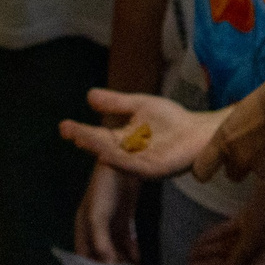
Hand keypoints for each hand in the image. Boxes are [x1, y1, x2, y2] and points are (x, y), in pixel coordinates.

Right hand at [62, 88, 226, 178]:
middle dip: (85, 140)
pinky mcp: (156, 169)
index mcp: (123, 140)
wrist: (200, 131)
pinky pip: (134, 167)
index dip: (81, 132)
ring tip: (83, 141)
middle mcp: (128, 154)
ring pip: (116, 158)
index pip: (98, 135)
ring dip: (99, 150)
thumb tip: (89, 95)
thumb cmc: (172, 120)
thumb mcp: (139, 105)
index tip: (63, 126)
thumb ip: (116, 103)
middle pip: (103, 147)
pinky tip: (108, 153)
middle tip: (69, 132)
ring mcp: (141, 163)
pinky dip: (120, 161)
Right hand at [75, 161, 141, 263]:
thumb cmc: (104, 189)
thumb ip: (101, 242)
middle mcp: (95, 226)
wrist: (124, 162)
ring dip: (121, 260)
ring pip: (114, 247)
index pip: (82, 255)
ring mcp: (111, 221)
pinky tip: (137, 259)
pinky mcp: (125, 216)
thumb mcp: (97, 217)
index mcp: (82, 226)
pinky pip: (126, 238)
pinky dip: (131, 249)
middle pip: (100, 253)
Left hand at [189, 159, 264, 264]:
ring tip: (190, 256)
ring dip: (209, 251)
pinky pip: (228, 231)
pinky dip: (215, 236)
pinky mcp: (248, 219)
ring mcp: (254, 233)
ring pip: (228, 246)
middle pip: (231, 261)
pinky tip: (200, 240)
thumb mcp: (256, 235)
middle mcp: (260, 248)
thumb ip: (240, 256)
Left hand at [195, 69, 264, 185]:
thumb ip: (241, 123)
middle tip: (256, 146)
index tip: (213, 165)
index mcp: (226, 137)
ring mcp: (264, 168)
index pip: (202, 169)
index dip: (207, 168)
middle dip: (243, 165)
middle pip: (233, 174)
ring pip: (260, 172)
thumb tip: (244, 122)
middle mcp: (241, 158)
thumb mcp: (248, 105)